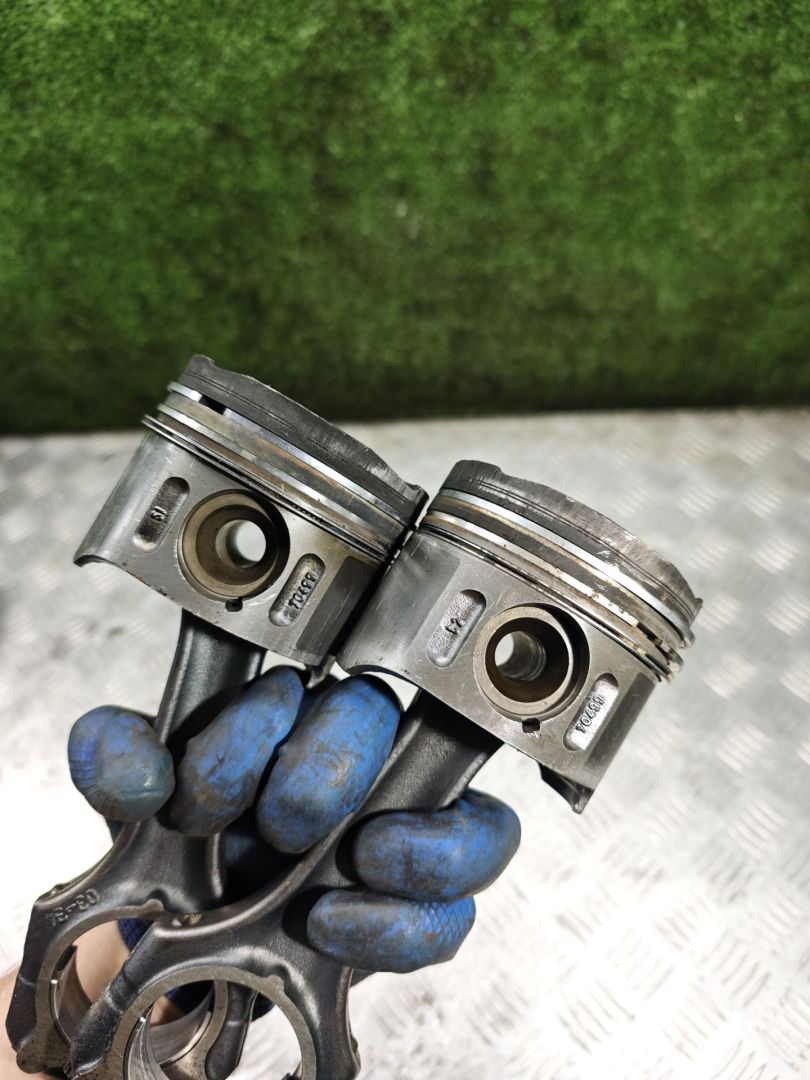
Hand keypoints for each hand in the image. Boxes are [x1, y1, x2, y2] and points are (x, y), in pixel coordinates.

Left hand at [68, 669, 519, 974]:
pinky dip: (400, 923)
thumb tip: (145, 774)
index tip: (203, 788)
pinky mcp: (421, 915)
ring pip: (473, 823)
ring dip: (412, 845)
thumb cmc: (183, 855)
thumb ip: (114, 760)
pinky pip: (452, 916)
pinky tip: (335, 920)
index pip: (303, 672)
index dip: (257, 721)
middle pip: (384, 718)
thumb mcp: (136, 804)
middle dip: (324, 768)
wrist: (188, 948)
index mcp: (289, 716)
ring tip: (353, 861)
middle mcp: (359, 761)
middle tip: (278, 824)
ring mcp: (406, 840)